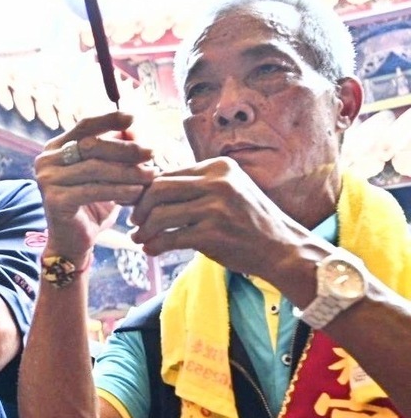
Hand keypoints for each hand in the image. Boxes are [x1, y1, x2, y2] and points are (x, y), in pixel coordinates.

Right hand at [33, 112, 155, 258]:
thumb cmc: (92, 205)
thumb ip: (114, 152)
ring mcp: (47, 180)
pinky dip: (119, 189)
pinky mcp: (54, 200)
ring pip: (95, 168)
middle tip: (152, 152)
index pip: (84, 125)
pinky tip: (137, 192)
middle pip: (92, 145)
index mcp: (55, 148)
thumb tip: (134, 129)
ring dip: (128, 171)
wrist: (73, 241)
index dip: (109, 119)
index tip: (134, 118)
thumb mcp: (105, 174)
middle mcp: (45, 160)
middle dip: (126, 148)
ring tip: (150, 175)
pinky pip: (93, 190)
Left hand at [128, 157, 302, 274]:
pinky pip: (170, 238)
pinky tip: (151, 250)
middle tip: (134, 222)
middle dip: (140, 208)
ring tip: (140, 238)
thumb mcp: (228, 191)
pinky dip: (155, 245)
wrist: (282, 249)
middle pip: (158, 189)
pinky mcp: (213, 234)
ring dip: (144, 229)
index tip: (137, 206)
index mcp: (219, 167)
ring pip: (160, 214)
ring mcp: (216, 208)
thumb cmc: (249, 221)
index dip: (146, 192)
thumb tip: (147, 191)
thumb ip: (194, 187)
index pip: (168, 174)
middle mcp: (218, 182)